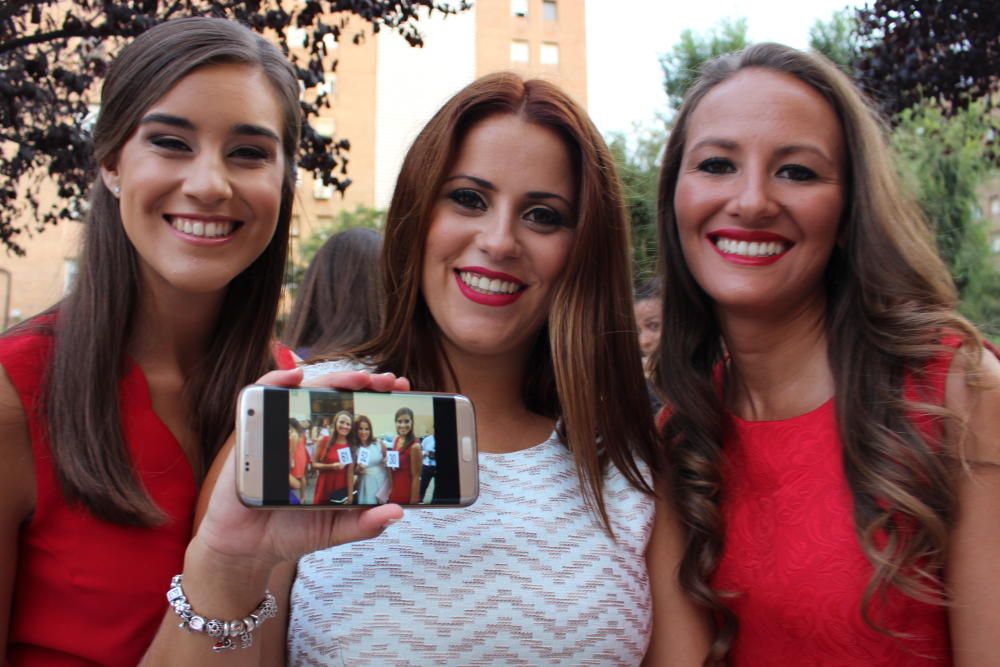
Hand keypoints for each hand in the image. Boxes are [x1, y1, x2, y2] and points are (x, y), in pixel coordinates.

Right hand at [192, 368, 408, 572]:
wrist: (249, 547)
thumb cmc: (292, 531)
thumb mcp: (337, 528)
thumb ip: (365, 522)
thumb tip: (397, 512)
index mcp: (332, 452)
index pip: (358, 416)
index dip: (378, 400)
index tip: (403, 389)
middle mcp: (310, 435)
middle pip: (339, 397)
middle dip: (365, 384)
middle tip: (387, 381)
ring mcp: (282, 429)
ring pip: (309, 391)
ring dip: (335, 379)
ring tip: (359, 378)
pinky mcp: (252, 430)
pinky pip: (262, 396)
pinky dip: (277, 379)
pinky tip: (295, 377)